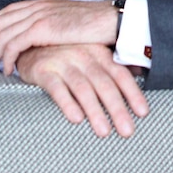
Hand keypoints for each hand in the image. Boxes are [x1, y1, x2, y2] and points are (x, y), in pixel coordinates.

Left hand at [0, 0, 117, 74]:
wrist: (111, 20)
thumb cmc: (98, 24)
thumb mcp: (72, 21)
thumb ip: (57, 26)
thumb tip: (51, 39)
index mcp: (44, 3)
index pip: (11, 10)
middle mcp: (38, 7)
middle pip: (0, 21)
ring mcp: (39, 16)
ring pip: (3, 34)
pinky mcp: (42, 29)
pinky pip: (14, 45)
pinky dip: (7, 58)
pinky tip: (8, 70)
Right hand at [17, 44, 148, 137]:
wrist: (29, 41)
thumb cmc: (65, 52)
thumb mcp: (91, 53)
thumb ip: (111, 66)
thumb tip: (140, 74)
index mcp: (99, 53)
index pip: (120, 75)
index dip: (132, 94)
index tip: (142, 113)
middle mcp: (84, 55)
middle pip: (104, 84)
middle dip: (117, 109)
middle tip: (126, 131)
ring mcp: (63, 61)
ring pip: (83, 88)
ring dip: (95, 111)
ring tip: (103, 131)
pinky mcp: (43, 69)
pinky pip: (56, 87)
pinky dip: (67, 103)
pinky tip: (75, 118)